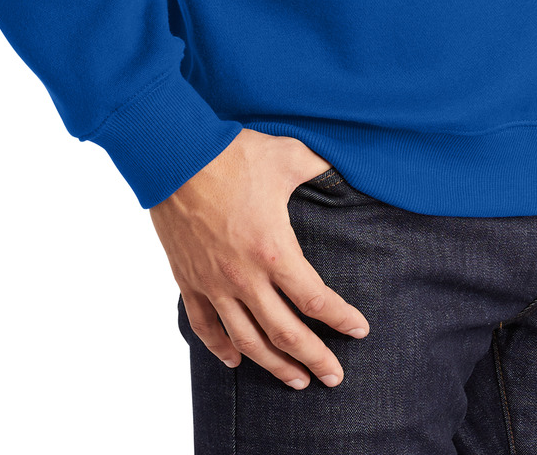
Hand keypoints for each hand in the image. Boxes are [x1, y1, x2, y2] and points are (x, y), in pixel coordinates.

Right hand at [149, 128, 369, 387]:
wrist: (177, 156)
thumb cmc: (233, 155)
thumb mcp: (288, 156)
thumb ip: (321, 167)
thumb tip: (347, 167)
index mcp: (274, 250)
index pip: (314, 299)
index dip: (341, 319)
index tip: (360, 331)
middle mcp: (245, 277)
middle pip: (286, 333)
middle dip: (314, 359)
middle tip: (334, 378)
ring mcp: (214, 284)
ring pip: (247, 341)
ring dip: (274, 365)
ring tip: (296, 381)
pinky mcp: (189, 280)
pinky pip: (205, 327)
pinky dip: (221, 349)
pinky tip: (235, 361)